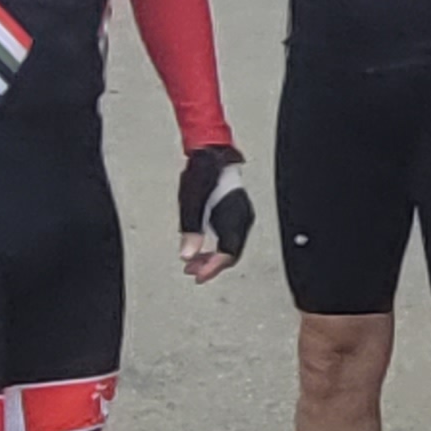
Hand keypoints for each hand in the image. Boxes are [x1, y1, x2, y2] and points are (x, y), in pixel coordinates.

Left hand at [178, 146, 253, 281]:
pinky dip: (216, 247)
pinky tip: (202, 249)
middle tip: (191, 271)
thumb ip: (190, 230)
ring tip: (192, 263)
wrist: (212, 153)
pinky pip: (230, 239)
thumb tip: (188, 254)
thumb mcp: (191, 202)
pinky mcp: (236, 214)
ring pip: (231, 247)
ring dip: (212, 258)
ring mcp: (241, 216)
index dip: (212, 268)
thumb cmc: (203, 172)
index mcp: (233, 216)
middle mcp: (242, 219)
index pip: (228, 253)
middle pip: (231, 253)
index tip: (198, 276)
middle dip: (210, 265)